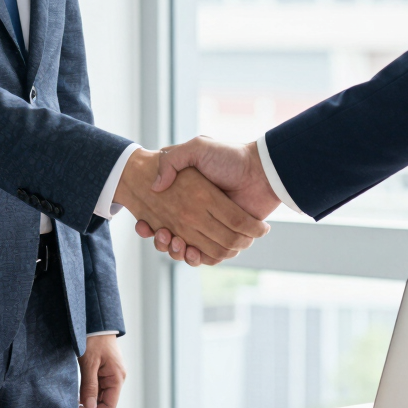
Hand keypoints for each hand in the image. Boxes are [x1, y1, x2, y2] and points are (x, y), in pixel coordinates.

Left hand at [78, 334, 126, 407]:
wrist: (96, 322)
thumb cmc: (94, 339)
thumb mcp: (89, 363)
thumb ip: (90, 386)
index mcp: (117, 377)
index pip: (110, 406)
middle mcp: (117, 377)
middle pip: (105, 402)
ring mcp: (111, 374)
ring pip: (101, 395)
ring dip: (89, 401)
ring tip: (74, 403)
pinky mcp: (105, 370)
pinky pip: (99, 386)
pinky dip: (89, 391)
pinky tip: (78, 393)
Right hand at [114, 148, 268, 264]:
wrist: (261, 169)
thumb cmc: (229, 156)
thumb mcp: (197, 148)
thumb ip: (172, 160)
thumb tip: (156, 187)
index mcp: (189, 196)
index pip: (162, 217)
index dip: (150, 226)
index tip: (145, 225)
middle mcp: (199, 214)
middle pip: (173, 238)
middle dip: (163, 242)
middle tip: (163, 234)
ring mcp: (214, 228)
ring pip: (189, 251)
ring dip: (178, 252)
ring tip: (177, 243)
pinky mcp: (229, 238)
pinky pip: (210, 257)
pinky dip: (200, 259)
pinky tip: (192, 251)